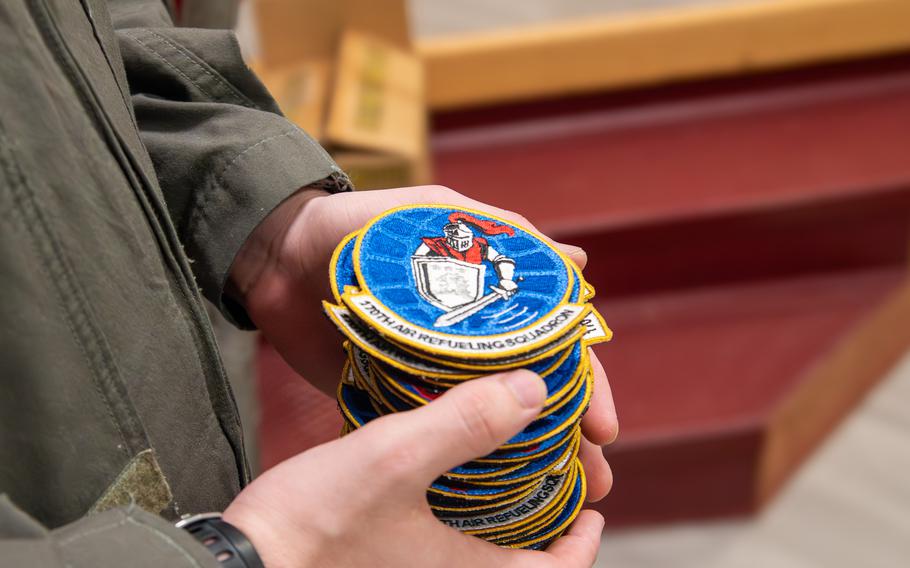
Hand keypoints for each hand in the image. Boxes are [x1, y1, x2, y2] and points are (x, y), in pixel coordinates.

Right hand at [223, 370, 604, 566]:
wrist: (237, 564)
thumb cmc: (315, 526)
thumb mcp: (396, 460)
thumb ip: (465, 424)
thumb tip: (533, 391)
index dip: (582, 544)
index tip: (593, 509)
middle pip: (517, 562)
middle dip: (542, 523)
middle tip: (548, 479)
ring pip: (475, 551)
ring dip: (497, 516)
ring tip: (498, 468)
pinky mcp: (376, 561)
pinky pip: (434, 543)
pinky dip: (451, 512)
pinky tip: (433, 475)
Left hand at [229, 185, 616, 502]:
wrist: (276, 254)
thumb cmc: (362, 225)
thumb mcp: (436, 213)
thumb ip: (500, 231)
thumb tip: (580, 259)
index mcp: (488, 304)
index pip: (551, 349)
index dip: (585, 385)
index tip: (603, 425)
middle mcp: (466, 345)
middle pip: (528, 397)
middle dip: (566, 438)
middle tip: (594, 478)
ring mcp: (427, 376)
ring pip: (485, 427)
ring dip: (524, 462)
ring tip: (554, 499)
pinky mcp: (385, 398)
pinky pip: (424, 437)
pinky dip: (454, 467)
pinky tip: (482, 501)